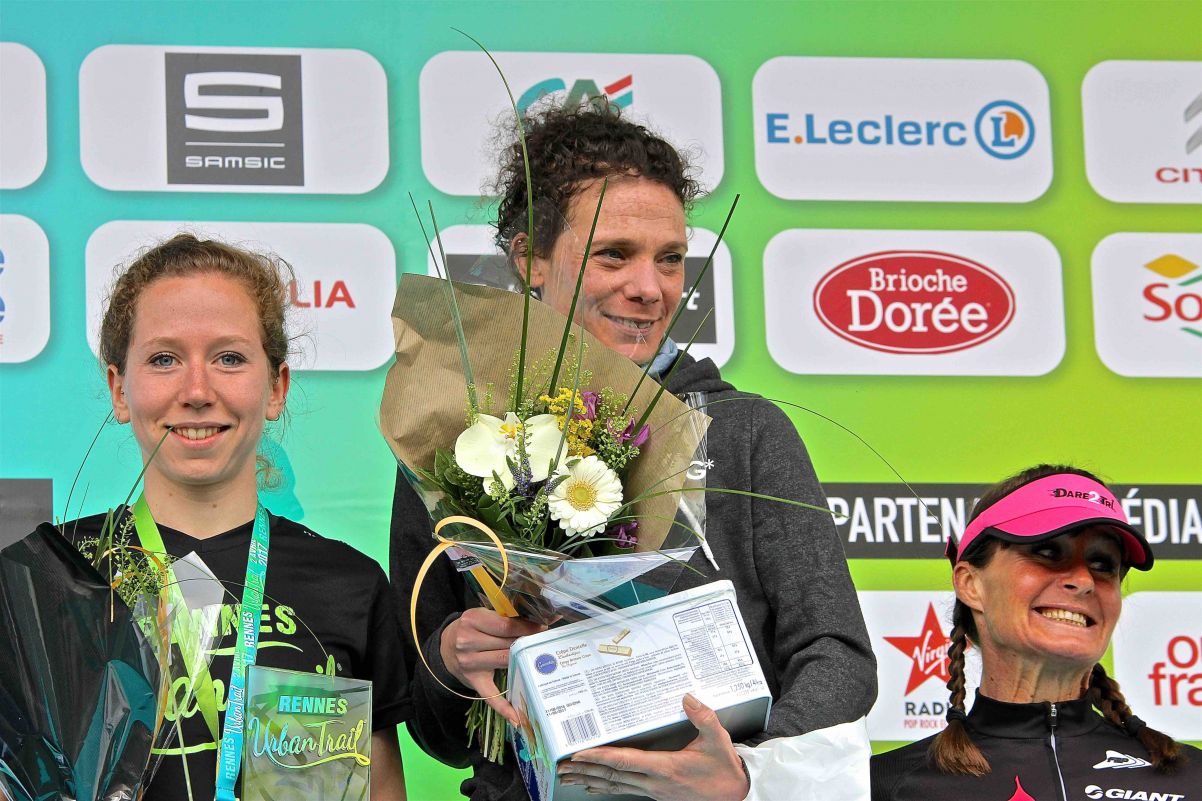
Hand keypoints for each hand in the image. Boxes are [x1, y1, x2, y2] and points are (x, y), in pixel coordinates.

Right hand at [440, 607, 543, 724]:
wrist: (445, 647)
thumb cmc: (470, 629)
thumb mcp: (481, 616)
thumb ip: (502, 618)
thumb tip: (535, 622)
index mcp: (472, 620)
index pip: (505, 625)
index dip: (527, 627)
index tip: (542, 627)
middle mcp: (468, 641)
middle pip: (507, 643)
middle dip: (527, 642)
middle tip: (543, 641)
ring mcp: (470, 663)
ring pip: (504, 662)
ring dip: (523, 661)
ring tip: (538, 659)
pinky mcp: (473, 681)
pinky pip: (490, 696)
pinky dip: (503, 707)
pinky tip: (517, 718)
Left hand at [558, 694, 749, 800]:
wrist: (735, 797)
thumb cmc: (724, 770)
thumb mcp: (717, 741)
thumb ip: (703, 717)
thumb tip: (687, 697)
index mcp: (665, 768)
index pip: (624, 762)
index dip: (600, 757)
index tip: (579, 753)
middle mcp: (654, 783)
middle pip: (612, 776)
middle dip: (585, 770)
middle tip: (562, 766)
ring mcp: (654, 791)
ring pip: (615, 785)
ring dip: (591, 780)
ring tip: (569, 776)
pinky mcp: (657, 794)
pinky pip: (625, 790)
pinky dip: (606, 787)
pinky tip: (595, 786)